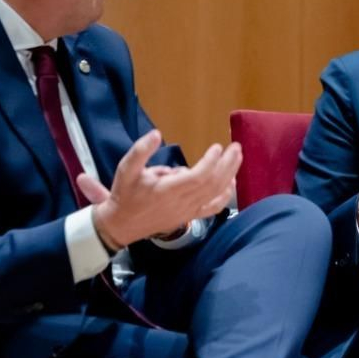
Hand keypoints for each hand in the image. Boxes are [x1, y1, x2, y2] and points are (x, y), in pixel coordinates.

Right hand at [78, 130, 238, 249]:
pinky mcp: (189, 216)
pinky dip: (225, 196)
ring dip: (229, 175)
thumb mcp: (126, 169)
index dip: (211, 163)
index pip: (198, 177)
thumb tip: (156, 133)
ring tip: (237, 158)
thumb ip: (140, 151)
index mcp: (167, 190)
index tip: (216, 147)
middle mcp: (181, 203)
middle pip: (212, 184)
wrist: (122, 224)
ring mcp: (187, 211)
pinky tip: (231, 183)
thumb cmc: (125, 194)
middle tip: (236, 147)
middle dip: (227, 164)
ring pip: (215, 194)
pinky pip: (212, 208)